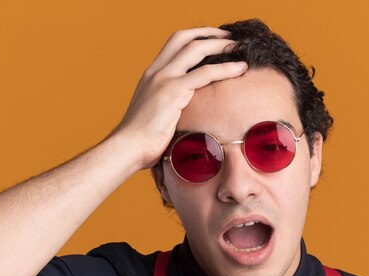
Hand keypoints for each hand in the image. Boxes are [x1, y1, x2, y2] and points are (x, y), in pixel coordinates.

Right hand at [111, 27, 248, 168]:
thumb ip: (168, 107)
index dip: (196, 37)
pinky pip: (205, 73)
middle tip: (229, 38)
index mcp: (151, 76)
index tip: (214, 41)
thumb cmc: (141, 141)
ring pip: (196, 49)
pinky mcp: (172, 91)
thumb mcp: (155, 116)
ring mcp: (163, 79)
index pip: (174, 44)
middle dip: (210, 34)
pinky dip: (226, 68)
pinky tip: (240, 68)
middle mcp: (156, 72)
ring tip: (239, 48)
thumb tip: (185, 116)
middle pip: (184, 38)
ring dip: (221, 46)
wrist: (128, 148)